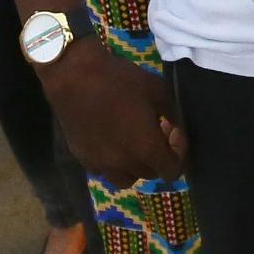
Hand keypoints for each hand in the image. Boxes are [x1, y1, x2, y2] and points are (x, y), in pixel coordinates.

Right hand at [41, 38, 186, 184]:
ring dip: (135, 165)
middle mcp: (124, 164)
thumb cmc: (119, 80)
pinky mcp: (82, 158)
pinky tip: (110, 140)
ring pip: (126, 178)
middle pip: (151, 174)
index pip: (172, 171)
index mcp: (146, 149)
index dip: (180, 153)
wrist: (73, 75)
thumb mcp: (158, 89)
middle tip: (156, 130)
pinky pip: (104, 170)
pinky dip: (113, 162)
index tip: (173, 131)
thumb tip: (175, 127)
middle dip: (159, 155)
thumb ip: (173, 113)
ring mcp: (100, 164)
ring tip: (133, 142)